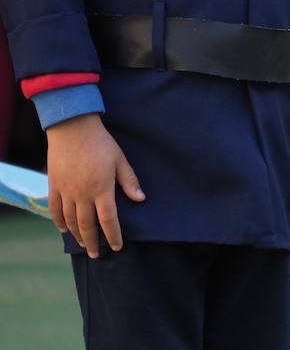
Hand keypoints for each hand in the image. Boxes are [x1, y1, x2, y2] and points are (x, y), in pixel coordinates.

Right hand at [46, 114, 144, 257]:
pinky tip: (63, 229)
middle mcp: (82, 194)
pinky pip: (54, 210)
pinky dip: (58, 222)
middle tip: (96, 255)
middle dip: (93, 242)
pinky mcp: (54, 186)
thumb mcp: (120, 160)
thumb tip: (140, 199)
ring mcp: (66, 191)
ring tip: (83, 245)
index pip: (108, 220)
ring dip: (76, 235)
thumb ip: (129, 181)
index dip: (113, 235)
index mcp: (102, 189)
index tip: (117, 247)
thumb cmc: (101, 143)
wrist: (73, 128)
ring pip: (70, 221)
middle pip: (87, 225)